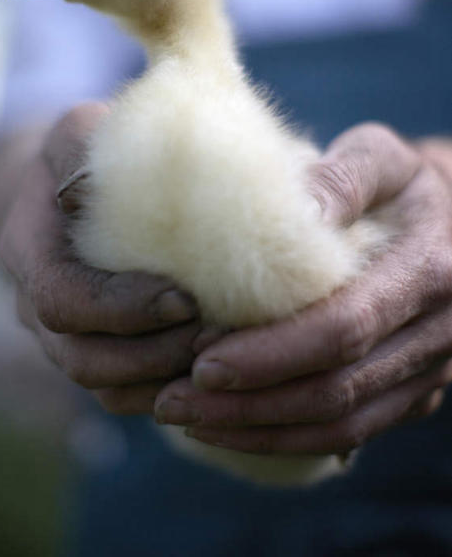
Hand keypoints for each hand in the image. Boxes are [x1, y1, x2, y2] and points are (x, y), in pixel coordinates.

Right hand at [0, 102, 205, 413]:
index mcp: (29, 249)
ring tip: (225, 352)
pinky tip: (213, 369)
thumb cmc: (87, 153)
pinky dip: (166, 390)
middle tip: (218, 334)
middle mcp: (37, 304)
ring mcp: (63, 336)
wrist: (72, 188)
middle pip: (83, 358)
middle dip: (152, 353)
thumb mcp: (82, 130)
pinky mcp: (96, 351)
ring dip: (165, 378)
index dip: (121, 308)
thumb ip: (90, 145)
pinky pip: (124, 394)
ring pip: (106, 387)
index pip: (62, 299)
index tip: (185, 297)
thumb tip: (121, 171)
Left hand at [155, 123, 451, 454]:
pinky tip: (232, 427)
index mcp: (429, 271)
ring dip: (260, 429)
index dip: (272, 351)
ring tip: (188, 419)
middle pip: (337, 387)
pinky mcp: (414, 393)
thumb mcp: (382, 158)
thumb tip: (296, 211)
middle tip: (172, 399)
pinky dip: (288, 437)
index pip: (345, 327)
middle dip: (250, 401)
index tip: (201, 360)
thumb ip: (344, 178)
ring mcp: (430, 370)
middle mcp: (438, 332)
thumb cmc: (405, 185)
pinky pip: (352, 432)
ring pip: (343, 423)